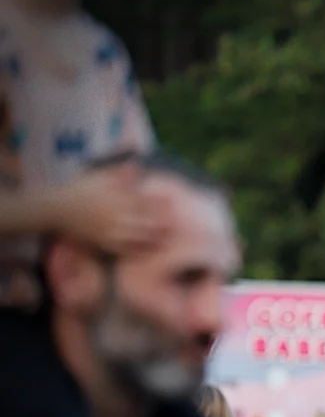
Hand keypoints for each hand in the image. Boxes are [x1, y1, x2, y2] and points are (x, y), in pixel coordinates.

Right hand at [55, 161, 172, 254]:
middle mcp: (113, 215)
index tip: (173, 202)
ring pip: (135, 237)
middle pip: (143, 221)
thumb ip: (120, 172)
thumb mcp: (99, 176)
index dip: (159, 203)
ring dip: (153, 239)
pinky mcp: (101, 242)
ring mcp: (108, 230)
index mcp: (115, 198)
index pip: (142, 201)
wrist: (56, 208)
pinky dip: (136, 251)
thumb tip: (137, 163)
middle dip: (161, 223)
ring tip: (167, 239)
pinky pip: (121, 249)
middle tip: (177, 225)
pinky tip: (147, 252)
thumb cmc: (80, 189)